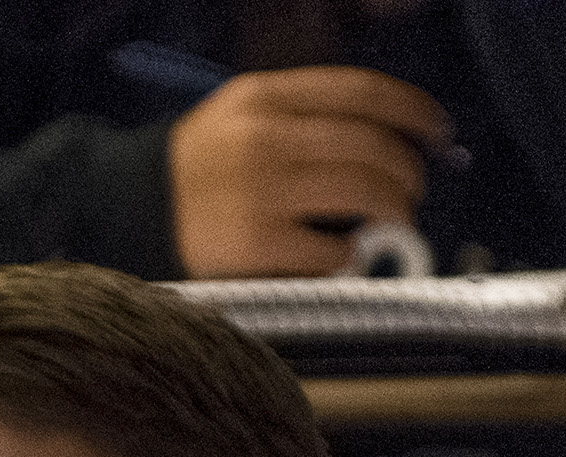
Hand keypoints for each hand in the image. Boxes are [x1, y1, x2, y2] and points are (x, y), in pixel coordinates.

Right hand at [166, 67, 450, 276]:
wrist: (129, 212)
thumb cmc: (196, 170)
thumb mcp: (240, 116)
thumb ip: (302, 117)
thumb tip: (382, 139)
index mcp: (266, 98)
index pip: (363, 92)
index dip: (413, 110)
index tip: (436, 129)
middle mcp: (267, 138)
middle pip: (373, 146)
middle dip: (408, 172)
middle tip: (411, 190)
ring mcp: (261, 192)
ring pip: (366, 192)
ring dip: (394, 211)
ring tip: (391, 223)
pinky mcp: (256, 245)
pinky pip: (333, 249)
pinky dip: (350, 255)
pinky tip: (342, 255)